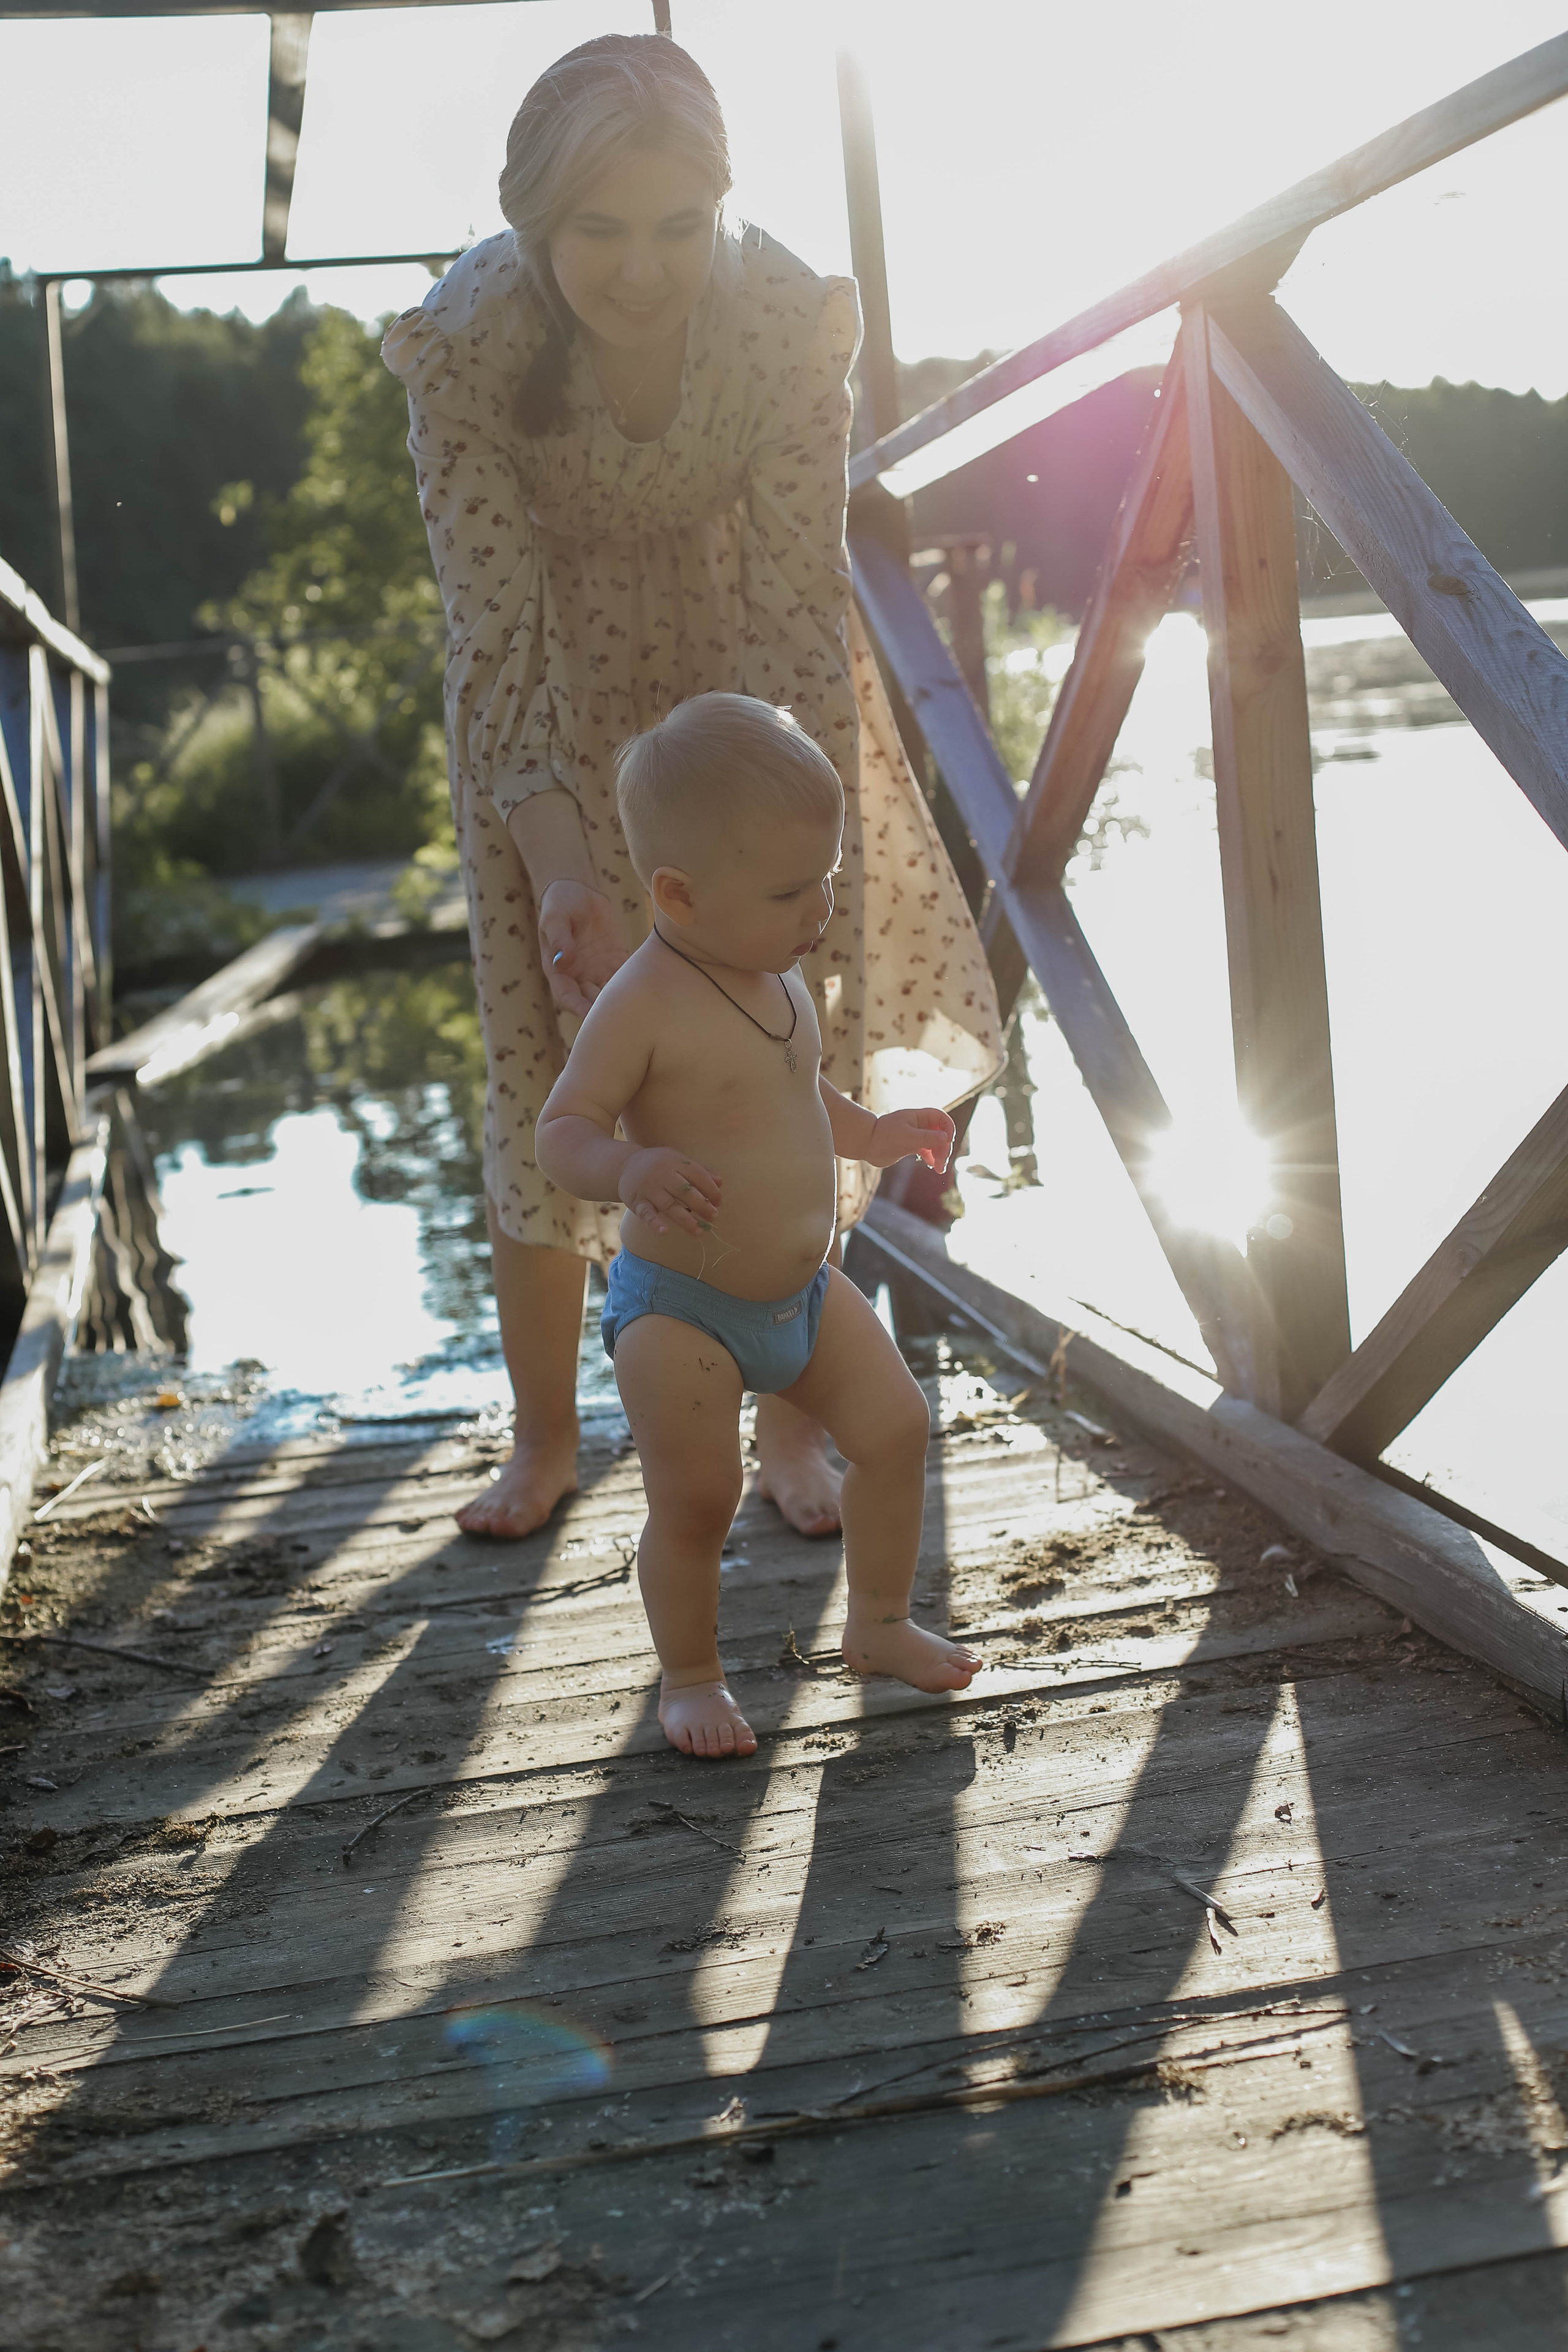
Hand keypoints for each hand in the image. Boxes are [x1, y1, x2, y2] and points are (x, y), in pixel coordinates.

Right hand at [538, 881, 626, 1016]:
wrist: (579, 892)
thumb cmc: (560, 904)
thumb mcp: (555, 918)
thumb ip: (559, 939)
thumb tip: (562, 961)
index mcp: (559, 971)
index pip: (567, 996)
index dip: (578, 1007)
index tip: (589, 1016)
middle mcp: (579, 976)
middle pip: (591, 1001)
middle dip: (604, 1010)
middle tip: (621, 1015)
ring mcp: (597, 970)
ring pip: (610, 993)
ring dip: (621, 1001)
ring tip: (637, 1005)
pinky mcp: (615, 961)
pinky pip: (625, 977)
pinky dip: (634, 984)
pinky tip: (645, 987)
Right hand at [618, 1147, 724, 1239]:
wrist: (623, 1164)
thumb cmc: (657, 1164)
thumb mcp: (676, 1161)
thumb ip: (698, 1171)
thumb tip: (720, 1182)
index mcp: (675, 1162)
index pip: (697, 1175)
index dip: (710, 1189)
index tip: (719, 1202)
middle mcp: (662, 1174)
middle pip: (685, 1192)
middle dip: (701, 1205)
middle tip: (713, 1217)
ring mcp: (649, 1188)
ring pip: (669, 1205)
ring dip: (685, 1219)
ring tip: (698, 1231)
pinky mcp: (637, 1201)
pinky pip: (646, 1213)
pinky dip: (654, 1222)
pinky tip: (664, 1231)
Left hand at [869, 1106, 954, 1172]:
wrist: (866, 1144)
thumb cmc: (884, 1136)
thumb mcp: (908, 1137)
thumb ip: (927, 1137)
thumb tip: (946, 1137)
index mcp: (919, 1117)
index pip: (942, 1118)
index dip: (948, 1128)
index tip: (947, 1142)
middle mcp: (919, 1125)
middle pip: (941, 1133)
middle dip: (944, 1147)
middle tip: (941, 1162)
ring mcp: (916, 1136)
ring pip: (935, 1144)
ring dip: (940, 1155)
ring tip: (939, 1169)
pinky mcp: (911, 1146)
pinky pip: (927, 1151)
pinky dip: (932, 1158)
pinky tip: (933, 1166)